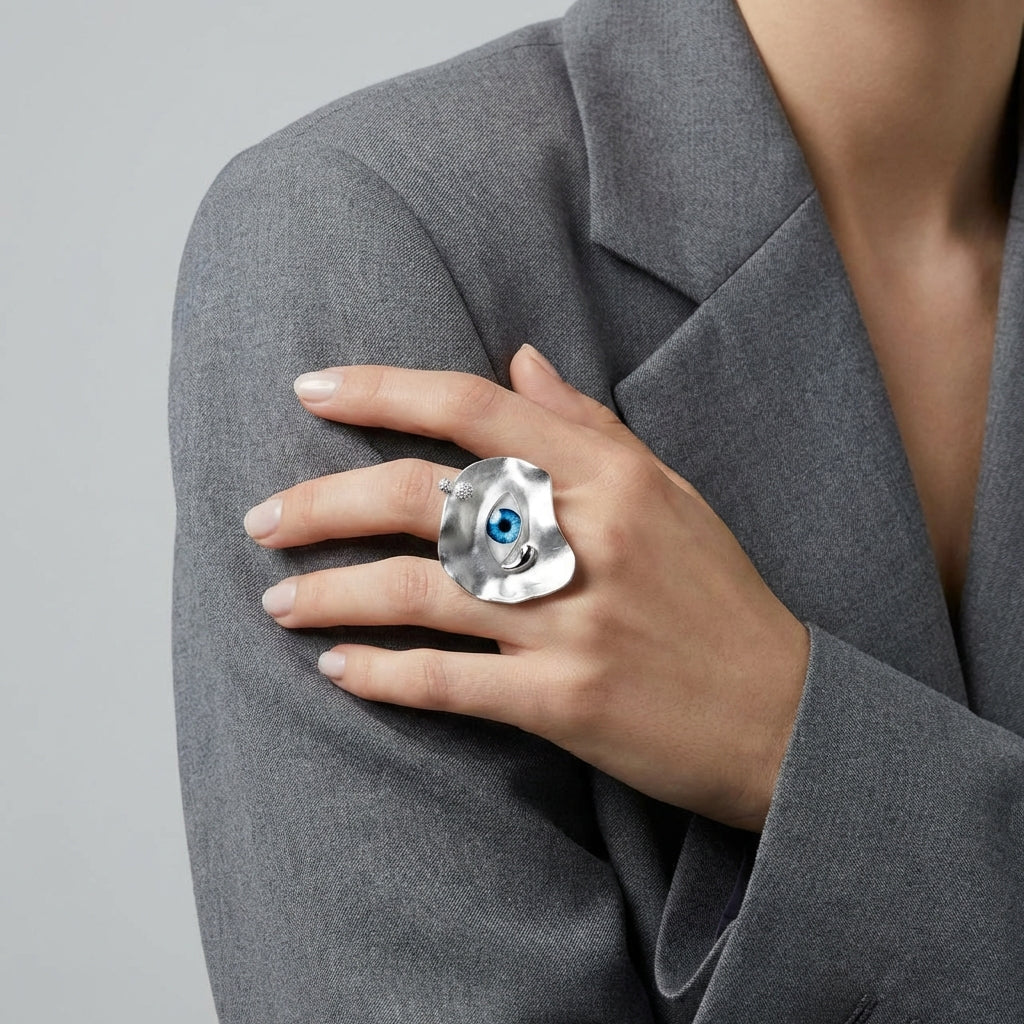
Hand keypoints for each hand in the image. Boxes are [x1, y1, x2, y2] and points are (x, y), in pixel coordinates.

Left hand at [243, 344, 809, 831]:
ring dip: (333, 596)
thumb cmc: (721, 597)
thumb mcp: (669, 492)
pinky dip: (384, 675)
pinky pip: (450, 682)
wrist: (785, 716)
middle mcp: (589, 537)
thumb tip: (518, 361)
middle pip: (425, 498)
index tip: (310, 390)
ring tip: (277, 601)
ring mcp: (576, 621)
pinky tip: (337, 671)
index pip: (475, 410)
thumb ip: (587, 425)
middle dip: (324, 503)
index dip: (382, 391)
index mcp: (613, 475)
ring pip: (420, 591)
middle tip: (260, 519)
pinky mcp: (568, 701)